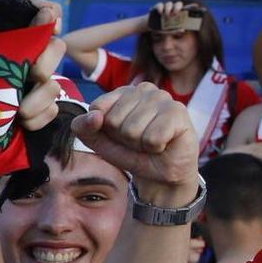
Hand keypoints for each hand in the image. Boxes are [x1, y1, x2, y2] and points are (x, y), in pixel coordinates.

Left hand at [71, 82, 198, 194]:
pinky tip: (164, 143)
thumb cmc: (130, 151)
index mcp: (122, 91)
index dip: (104, 129)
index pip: (97, 108)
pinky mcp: (178, 111)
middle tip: (138, 140)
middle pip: (114, 120)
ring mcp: (163, 97)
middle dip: (123, 138)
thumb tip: (95, 116)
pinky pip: (152, 137)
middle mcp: (143, 89)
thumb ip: (83, 126)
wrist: (159, 172)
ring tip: (150, 142)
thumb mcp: (98, 140)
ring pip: (132, 129)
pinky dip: (154, 147)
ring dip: (139, 144)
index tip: (118, 134)